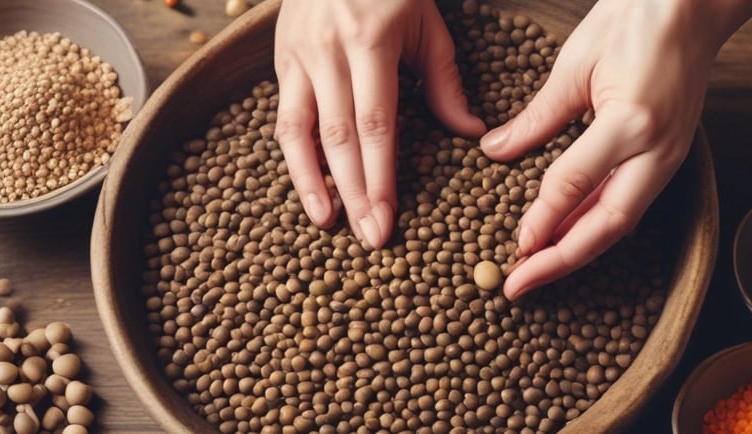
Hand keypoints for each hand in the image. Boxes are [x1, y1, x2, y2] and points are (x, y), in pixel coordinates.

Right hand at [274, 0, 485, 248]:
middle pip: (338, 137)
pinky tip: (309, 186)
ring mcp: (297, 57)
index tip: (388, 219)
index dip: (380, 176)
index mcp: (369, 43)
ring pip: (297, 131)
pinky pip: (284, 117)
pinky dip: (294, 156)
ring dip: (310, 182)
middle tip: (369, 237)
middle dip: (354, 192)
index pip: (375, 124)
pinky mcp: (280, 61)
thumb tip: (471, 134)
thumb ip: (445, 82)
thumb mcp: (427, 26)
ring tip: (326, 223)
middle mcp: (327, 53)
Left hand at [480, 0, 751, 299]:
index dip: (541, 221)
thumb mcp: (574, 64)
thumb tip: (496, 151)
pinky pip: (633, 202)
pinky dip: (598, 224)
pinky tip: (569, 234)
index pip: (574, 185)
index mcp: (631, 121)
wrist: (692, 3)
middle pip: (608, 226)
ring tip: (539, 269)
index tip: (513, 249)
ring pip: (623, 221)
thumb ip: (537, 117)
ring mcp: (672, 155)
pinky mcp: (672, 154)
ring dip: (580, 249)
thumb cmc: (636, 19)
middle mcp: (658, 148)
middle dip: (561, 261)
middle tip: (520, 284)